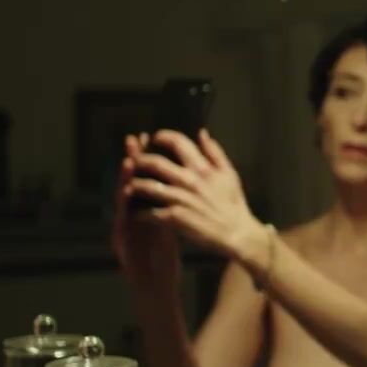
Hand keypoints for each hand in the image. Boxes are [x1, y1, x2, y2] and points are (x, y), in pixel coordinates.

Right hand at [112, 133, 180, 293]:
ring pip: (123, 202)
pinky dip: (123, 212)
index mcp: (144, 211)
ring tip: (129, 163)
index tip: (149, 138)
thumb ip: (168, 204)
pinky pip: (123, 226)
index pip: (144, 180)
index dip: (144, 159)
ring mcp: (124, 230)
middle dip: (132, 162)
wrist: (156, 287)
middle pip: (131, 184)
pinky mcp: (122, 246)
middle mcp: (131, 216)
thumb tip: (176, 182)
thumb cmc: (162, 258)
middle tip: (134, 141)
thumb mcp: (166, 226)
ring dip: (125, 182)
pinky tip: (125, 200)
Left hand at [124, 129, 267, 264]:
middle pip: (156, 163)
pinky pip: (151, 212)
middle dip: (140, 159)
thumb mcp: (229, 174)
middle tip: (134, 161)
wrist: (237, 233)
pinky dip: (141, 212)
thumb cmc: (233, 203)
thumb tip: (202, 133)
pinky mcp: (175, 217)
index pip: (178, 142)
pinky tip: (138, 213)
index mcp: (202, 168)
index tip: (155, 138)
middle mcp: (190, 180)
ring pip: (148, 186)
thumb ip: (215, 152)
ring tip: (130, 187)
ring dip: (135, 185)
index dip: (163, 136)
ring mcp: (181, 199)